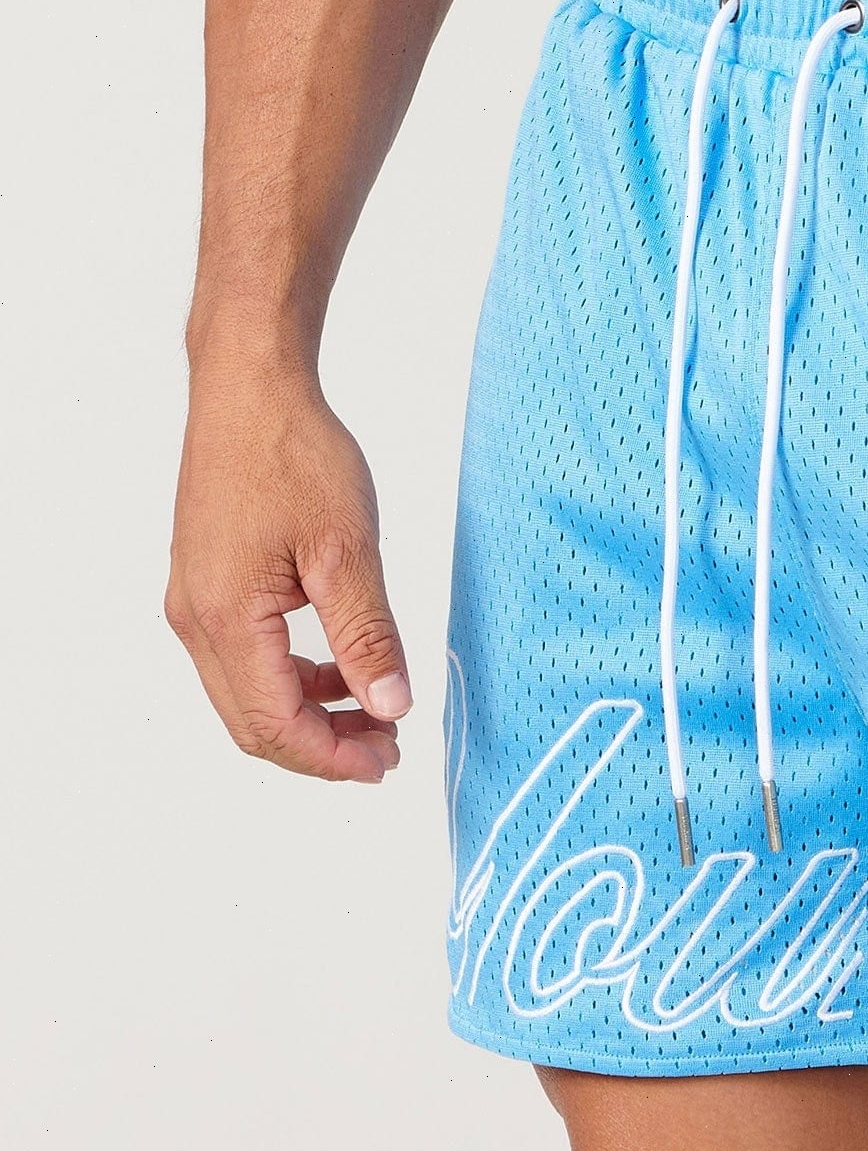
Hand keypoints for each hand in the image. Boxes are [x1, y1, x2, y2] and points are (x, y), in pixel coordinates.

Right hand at [166, 366, 410, 782]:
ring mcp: (195, 601)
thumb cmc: (291, 454)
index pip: (275, 724)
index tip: (387, 761)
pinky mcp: (206, 583)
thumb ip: (368, 635)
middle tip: (386, 749)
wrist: (249, 389)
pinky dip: (292, 678)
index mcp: (226, 617)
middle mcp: (196, 619)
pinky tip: (339, 669)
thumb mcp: (347, 550)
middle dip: (321, 748)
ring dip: (308, 715)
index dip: (333, 757)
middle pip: (253, 722)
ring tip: (373, 712)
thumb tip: (390, 704)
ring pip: (247, 694)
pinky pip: (243, 658)